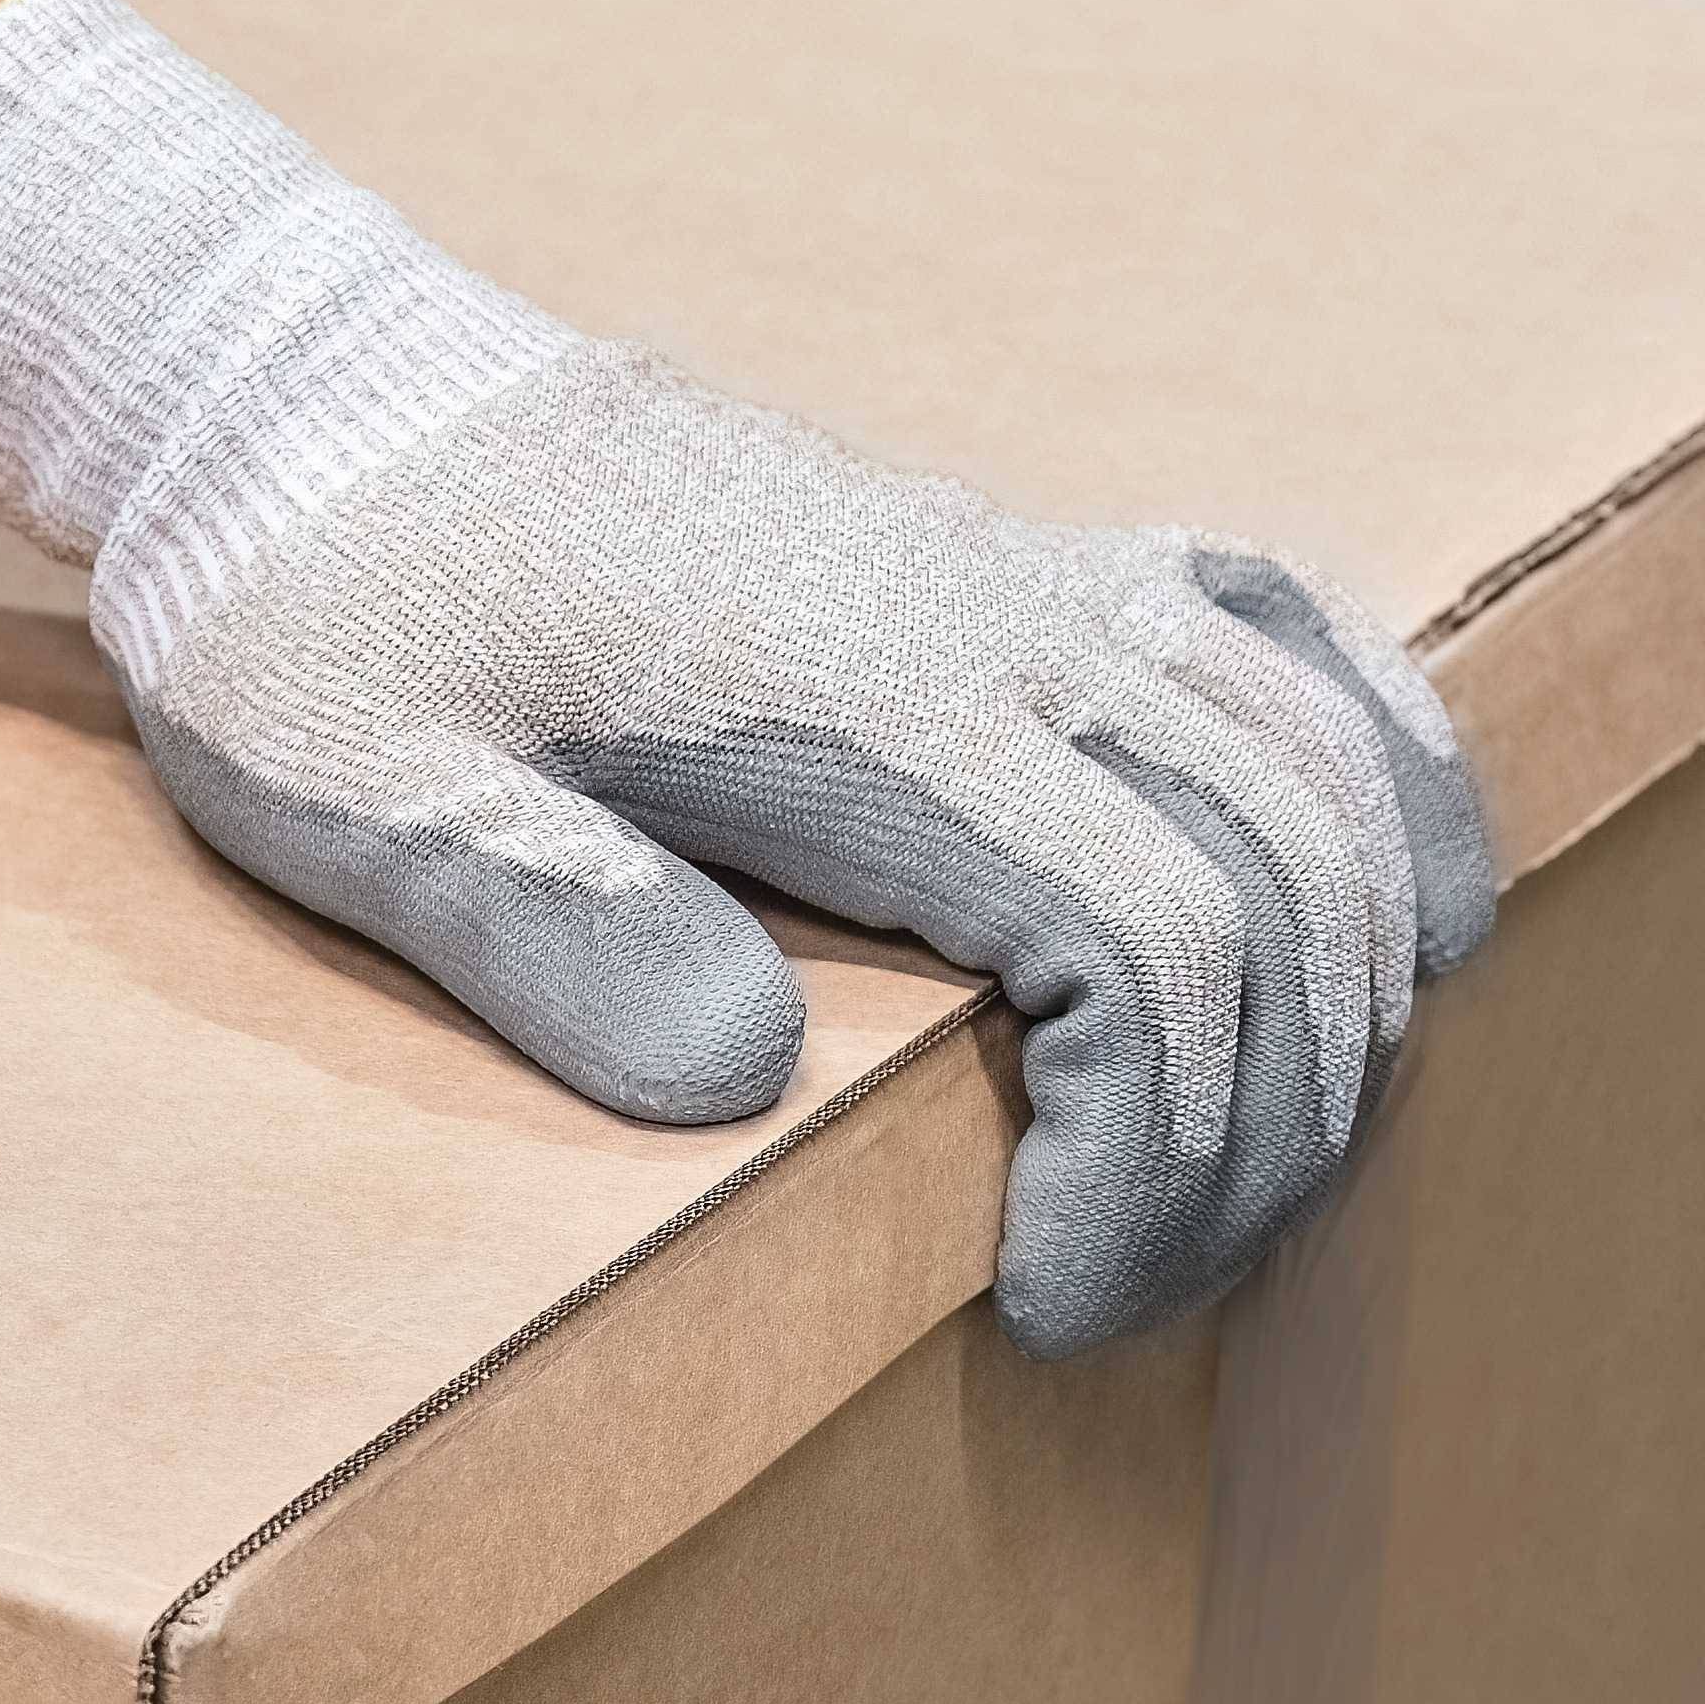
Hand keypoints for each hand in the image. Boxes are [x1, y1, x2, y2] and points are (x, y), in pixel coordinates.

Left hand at [0, 0, 1492, 1349]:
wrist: (308, 394)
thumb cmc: (314, 610)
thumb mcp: (354, 787)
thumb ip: (537, 922)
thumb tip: (739, 1076)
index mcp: (858, 698)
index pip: (1149, 945)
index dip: (1161, 1164)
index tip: (1058, 1309)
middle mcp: (995, 615)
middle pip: (1282, 883)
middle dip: (1263, 1130)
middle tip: (1134, 1297)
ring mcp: (1024, 570)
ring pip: (1317, 771)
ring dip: (1336, 996)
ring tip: (1227, 1176)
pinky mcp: (1015, 556)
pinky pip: (1282, 630)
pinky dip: (1382, 772)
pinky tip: (1396, 909)